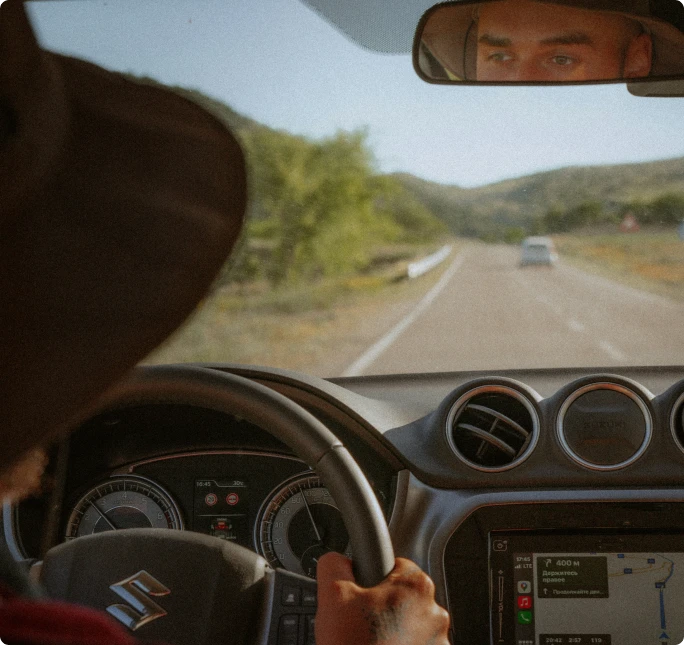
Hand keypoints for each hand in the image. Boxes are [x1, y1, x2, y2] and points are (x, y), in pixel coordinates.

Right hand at [315, 553, 449, 644]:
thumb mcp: (332, 595)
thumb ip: (335, 564)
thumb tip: (337, 558)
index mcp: (415, 585)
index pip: (393, 565)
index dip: (372, 580)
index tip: (363, 596)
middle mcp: (434, 611)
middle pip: (402, 596)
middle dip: (382, 607)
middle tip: (361, 623)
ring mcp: (438, 640)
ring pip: (410, 623)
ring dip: (393, 630)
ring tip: (370, 643)